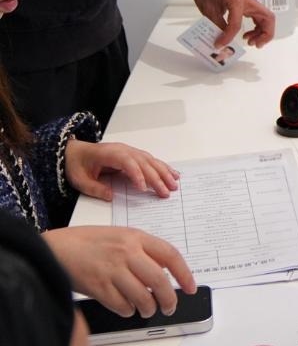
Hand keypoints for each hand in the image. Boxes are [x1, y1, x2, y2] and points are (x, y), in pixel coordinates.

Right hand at [44, 226, 195, 316]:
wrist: (57, 248)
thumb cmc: (88, 242)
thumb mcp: (120, 236)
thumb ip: (141, 250)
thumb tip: (163, 272)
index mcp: (135, 237)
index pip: (170, 255)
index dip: (184, 273)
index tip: (191, 287)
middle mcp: (127, 252)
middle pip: (159, 281)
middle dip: (169, 299)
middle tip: (170, 307)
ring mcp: (113, 270)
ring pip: (143, 297)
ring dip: (148, 308)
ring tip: (147, 309)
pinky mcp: (99, 287)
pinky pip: (123, 306)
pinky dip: (128, 311)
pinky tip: (126, 307)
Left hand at [65, 139, 179, 200]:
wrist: (75, 152)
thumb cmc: (77, 165)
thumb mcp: (80, 180)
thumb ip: (95, 188)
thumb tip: (111, 196)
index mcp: (110, 154)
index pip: (127, 162)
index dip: (136, 174)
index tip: (143, 188)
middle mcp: (123, 150)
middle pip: (143, 162)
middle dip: (156, 177)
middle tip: (166, 192)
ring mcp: (130, 151)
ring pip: (150, 161)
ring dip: (163, 172)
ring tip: (174, 185)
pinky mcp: (133, 155)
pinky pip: (150, 160)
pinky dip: (162, 167)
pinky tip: (172, 174)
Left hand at [190, 0, 274, 48]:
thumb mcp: (208, 9)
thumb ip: (216, 25)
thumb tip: (221, 40)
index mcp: (235, 0)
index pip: (236, 24)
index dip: (228, 37)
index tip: (220, 44)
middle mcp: (246, 1)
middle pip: (267, 18)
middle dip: (264, 34)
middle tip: (254, 44)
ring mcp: (248, 2)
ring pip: (266, 19)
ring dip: (262, 32)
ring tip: (250, 41)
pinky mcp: (246, 5)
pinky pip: (258, 18)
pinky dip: (257, 28)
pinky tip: (246, 33)